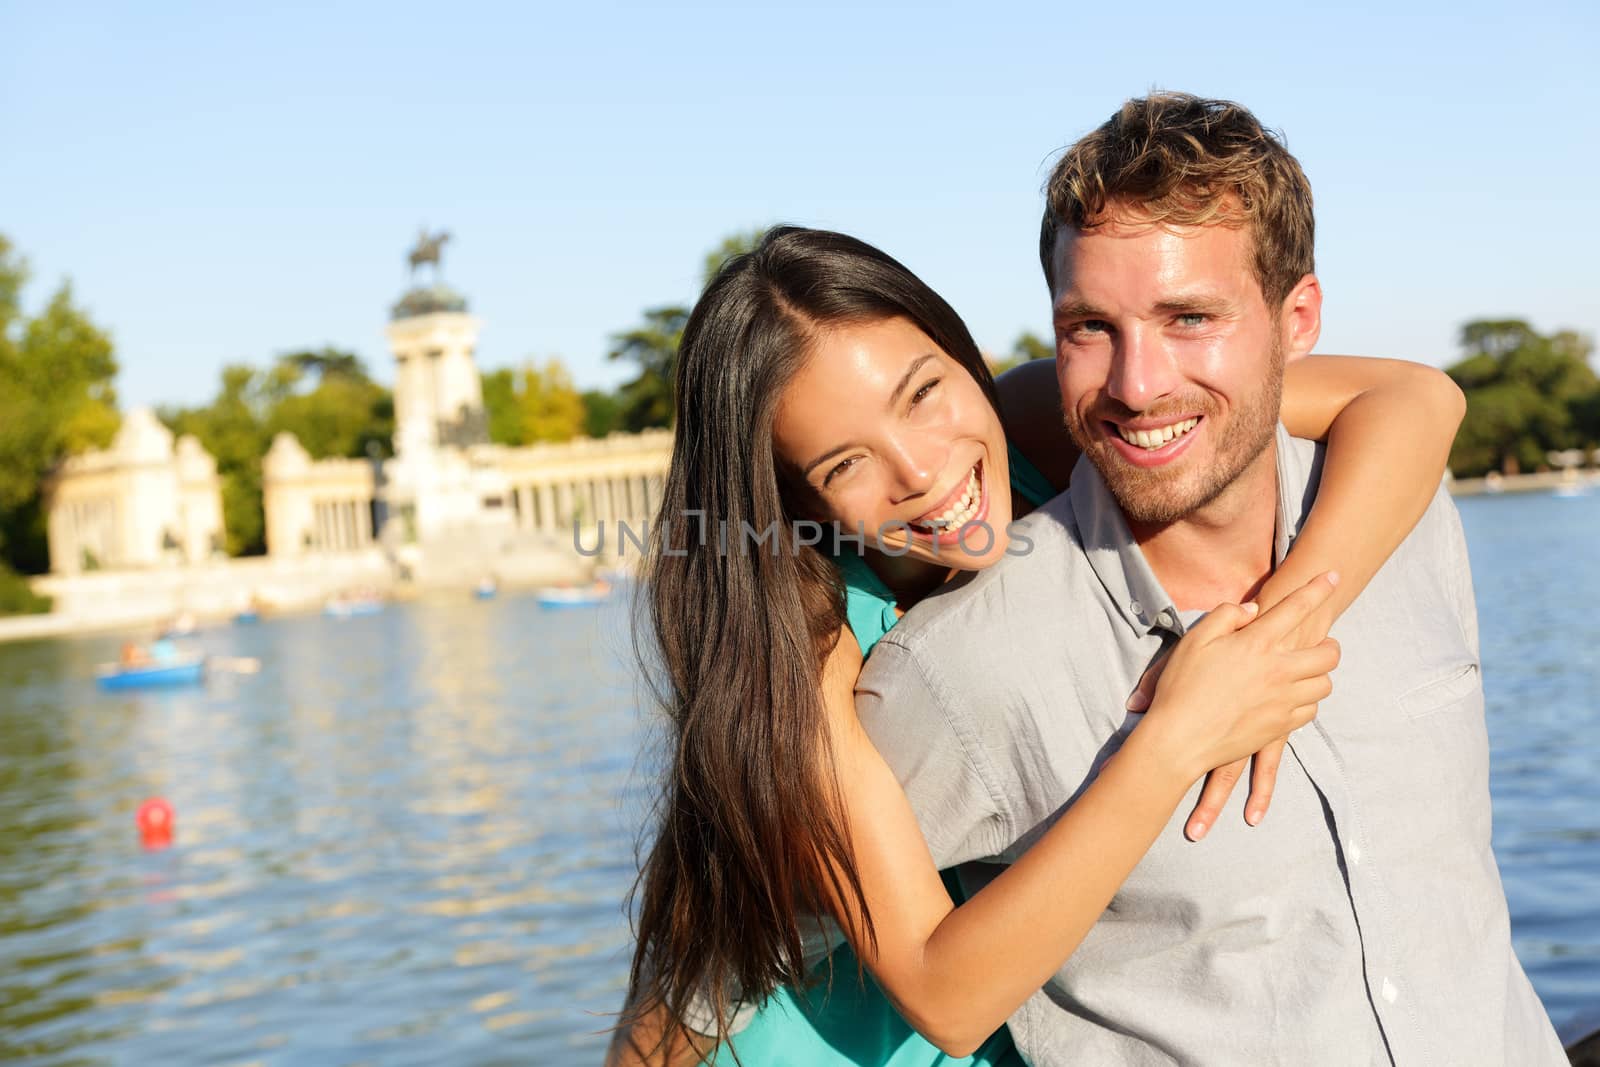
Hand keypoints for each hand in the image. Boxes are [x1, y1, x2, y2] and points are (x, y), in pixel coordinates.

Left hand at [1128, 655, 1286, 838]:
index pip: (1164, 728)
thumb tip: (1134, 705)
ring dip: (1210, 803)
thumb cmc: (1234, 637)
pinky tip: (1252, 818)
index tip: (1115, 775)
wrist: (1293, 627)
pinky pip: (1268, 766)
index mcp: (1199, 696)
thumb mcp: (1199, 642)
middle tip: (1144, 813)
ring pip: (1228, 772)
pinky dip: (1261, 792)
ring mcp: (1252, 727)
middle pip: (1191, 759)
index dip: (1142, 752)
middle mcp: (1224, 717)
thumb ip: (1167, 671)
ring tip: (1195, 831)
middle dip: (1167, 788)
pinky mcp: (1278, 730)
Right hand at [1133, 573, 1341, 809]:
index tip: (1332, 576)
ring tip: (1305, 673)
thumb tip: (1253, 609)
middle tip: (1321, 643)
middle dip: (1330, 644)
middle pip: (1329, 653)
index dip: (1318, 588)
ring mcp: (1283, 701)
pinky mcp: (1281, 726)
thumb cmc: (1182, 686)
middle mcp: (1279, 670)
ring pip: (1324, 683)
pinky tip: (1291, 699)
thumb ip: (1226, 616)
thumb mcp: (1194, 640)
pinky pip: (1311, 710)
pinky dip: (1307, 701)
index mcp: (1257, 643)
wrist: (1180, 739)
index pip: (1297, 607)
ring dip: (1319, 674)